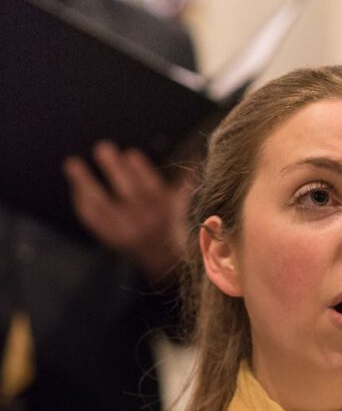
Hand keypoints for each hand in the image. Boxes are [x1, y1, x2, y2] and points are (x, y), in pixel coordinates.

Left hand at [63, 141, 194, 282]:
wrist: (167, 263)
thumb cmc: (175, 226)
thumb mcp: (185, 207)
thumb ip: (187, 184)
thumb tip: (198, 157)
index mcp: (167, 214)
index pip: (154, 190)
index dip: (142, 171)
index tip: (131, 154)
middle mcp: (147, 223)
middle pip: (128, 194)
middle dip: (115, 170)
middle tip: (103, 148)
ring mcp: (128, 232)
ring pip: (104, 206)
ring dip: (86, 184)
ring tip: (73, 164)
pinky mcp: (114, 239)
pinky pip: (95, 222)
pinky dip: (83, 205)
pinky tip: (76, 190)